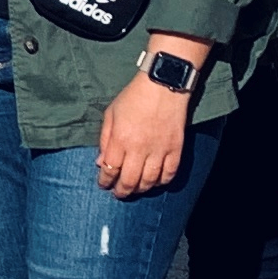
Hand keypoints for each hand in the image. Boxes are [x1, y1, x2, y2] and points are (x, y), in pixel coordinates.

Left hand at [94, 70, 195, 196]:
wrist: (163, 85)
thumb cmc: (133, 97)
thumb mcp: (111, 114)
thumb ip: (104, 139)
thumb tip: (101, 162)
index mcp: (120, 139)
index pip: (110, 169)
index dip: (105, 181)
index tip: (103, 185)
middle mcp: (139, 148)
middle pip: (130, 181)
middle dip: (122, 191)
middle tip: (118, 193)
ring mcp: (159, 150)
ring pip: (150, 181)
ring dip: (140, 189)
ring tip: (135, 189)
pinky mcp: (176, 148)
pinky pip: (170, 173)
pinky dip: (162, 182)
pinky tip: (155, 182)